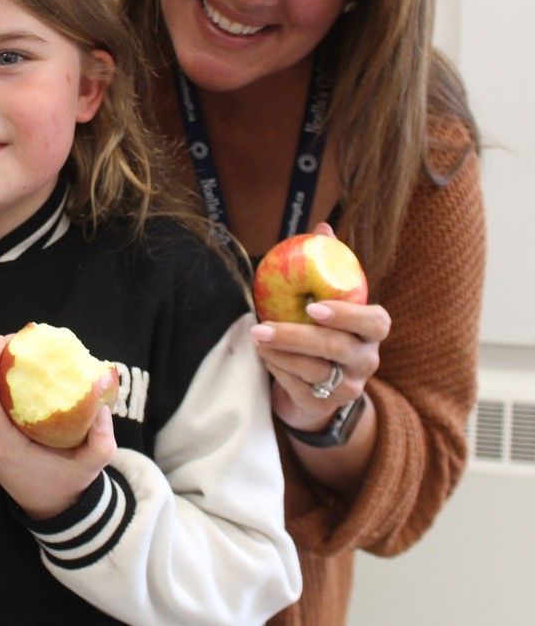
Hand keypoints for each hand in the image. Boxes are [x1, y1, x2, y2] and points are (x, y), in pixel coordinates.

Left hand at [0, 335, 116, 519]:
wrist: (48, 509)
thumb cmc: (67, 485)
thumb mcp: (91, 467)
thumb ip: (102, 439)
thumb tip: (102, 403)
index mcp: (4, 444)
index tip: (5, 342)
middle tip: (20, 338)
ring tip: (23, 350)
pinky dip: (0, 381)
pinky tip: (22, 369)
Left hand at [250, 224, 390, 429]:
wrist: (318, 382)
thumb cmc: (323, 329)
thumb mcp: (328, 299)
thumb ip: (328, 265)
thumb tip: (322, 227)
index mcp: (373, 329)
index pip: (375, 321)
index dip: (346, 315)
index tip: (314, 306)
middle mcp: (367, 359)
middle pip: (336, 348)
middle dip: (295, 336)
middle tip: (262, 327)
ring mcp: (349, 386)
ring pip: (314, 370)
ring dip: (280, 353)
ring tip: (257, 337)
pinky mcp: (325, 404)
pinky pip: (298, 387)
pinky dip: (277, 369)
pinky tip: (265, 355)